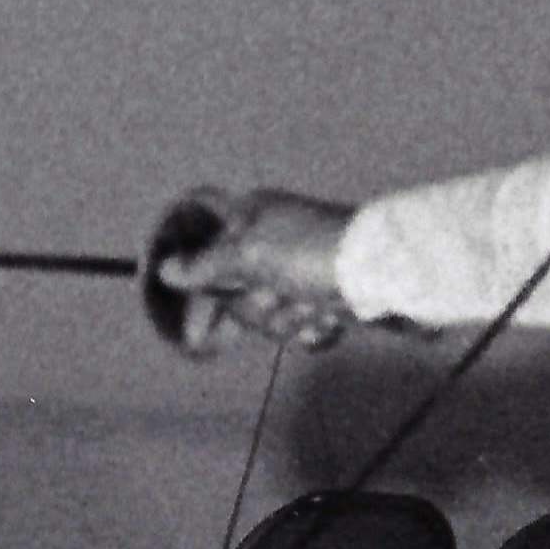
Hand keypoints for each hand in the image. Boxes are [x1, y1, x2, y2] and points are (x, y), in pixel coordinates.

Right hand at [151, 186, 358, 358]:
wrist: (386, 273)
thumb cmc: (313, 253)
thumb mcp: (251, 254)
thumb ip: (205, 265)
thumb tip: (163, 268)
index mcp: (251, 220)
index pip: (207, 251)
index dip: (206, 278)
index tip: (210, 295)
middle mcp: (271, 245)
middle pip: (237, 295)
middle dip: (260, 306)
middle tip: (280, 293)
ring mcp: (299, 275)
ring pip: (269, 317)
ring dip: (291, 318)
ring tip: (315, 305)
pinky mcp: (323, 300)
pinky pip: (300, 327)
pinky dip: (315, 328)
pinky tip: (330, 317)